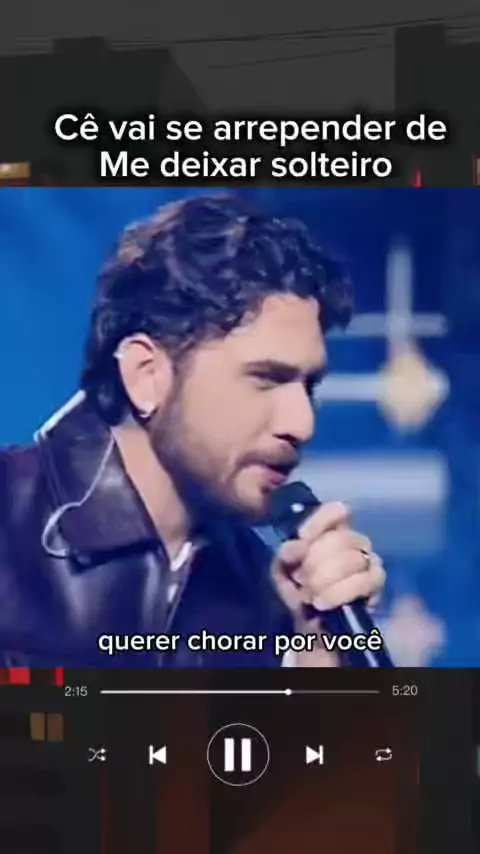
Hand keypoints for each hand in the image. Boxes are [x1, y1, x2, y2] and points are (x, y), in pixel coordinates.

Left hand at [271, 502, 385, 664]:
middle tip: (302, 579)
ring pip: (352, 560)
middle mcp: (355, 542)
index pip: (337, 511)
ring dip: (325, 579)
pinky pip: (365, 581)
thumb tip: (299, 545)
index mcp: (332, 531)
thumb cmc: (298, 591)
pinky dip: (340, 592)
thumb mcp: (282, 571)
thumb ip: (286, 554)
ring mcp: (370, 561)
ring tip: (311, 595)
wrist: (311, 625)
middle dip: (315, 561)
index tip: (302, 537)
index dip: (319, 521)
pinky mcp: (377, 584)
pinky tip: (323, 602)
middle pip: (341, 538)